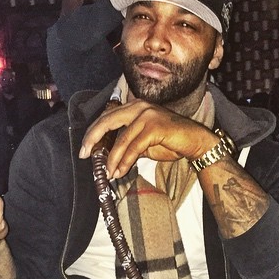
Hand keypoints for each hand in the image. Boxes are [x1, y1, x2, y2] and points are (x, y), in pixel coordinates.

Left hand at [79, 98, 217, 178]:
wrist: (195, 142)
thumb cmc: (171, 141)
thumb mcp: (144, 143)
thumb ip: (128, 145)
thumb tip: (109, 158)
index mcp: (134, 106)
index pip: (107, 117)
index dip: (93, 132)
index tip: (85, 148)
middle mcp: (139, 106)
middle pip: (107, 121)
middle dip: (92, 139)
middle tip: (84, 154)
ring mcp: (147, 115)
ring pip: (121, 139)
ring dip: (112, 159)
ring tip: (108, 172)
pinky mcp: (154, 126)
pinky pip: (134, 147)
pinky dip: (125, 161)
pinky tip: (121, 171)